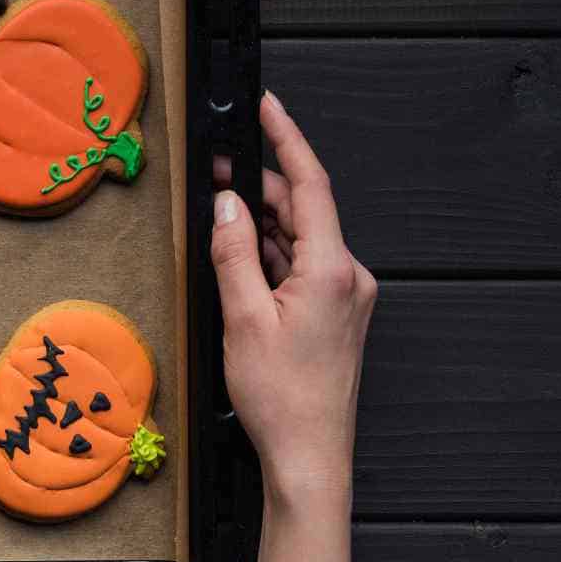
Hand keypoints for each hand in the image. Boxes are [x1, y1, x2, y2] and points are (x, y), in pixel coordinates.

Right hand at [211, 91, 375, 500]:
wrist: (308, 455)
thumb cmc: (280, 398)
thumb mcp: (242, 317)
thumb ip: (232, 251)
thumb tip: (224, 202)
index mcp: (332, 270)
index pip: (309, 185)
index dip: (285, 138)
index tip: (266, 106)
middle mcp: (348, 276)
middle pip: (301, 209)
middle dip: (256, 185)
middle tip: (212, 170)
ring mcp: (344, 296)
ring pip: (297, 238)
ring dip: (258, 223)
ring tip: (215, 214)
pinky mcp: (333, 313)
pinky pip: (299, 266)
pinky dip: (267, 254)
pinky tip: (236, 256)